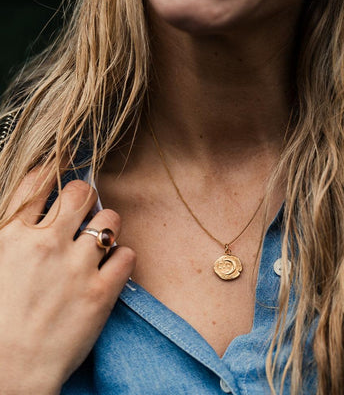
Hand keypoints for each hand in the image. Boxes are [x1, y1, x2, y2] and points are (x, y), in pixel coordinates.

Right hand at [0, 169, 135, 393]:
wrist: (8, 374)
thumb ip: (11, 237)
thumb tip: (29, 218)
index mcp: (11, 237)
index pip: (36, 184)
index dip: (51, 174)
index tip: (59, 175)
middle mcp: (46, 245)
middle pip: (80, 193)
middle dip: (84, 194)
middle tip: (84, 205)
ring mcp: (77, 267)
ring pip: (110, 219)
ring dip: (108, 224)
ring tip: (101, 237)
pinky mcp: (102, 292)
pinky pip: (127, 254)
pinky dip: (122, 256)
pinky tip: (112, 265)